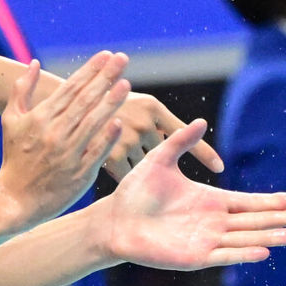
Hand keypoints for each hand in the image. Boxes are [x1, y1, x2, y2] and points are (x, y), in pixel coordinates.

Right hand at [0, 51, 129, 229]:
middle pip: (84, 100)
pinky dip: (107, 137)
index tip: (106, 55)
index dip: (89, 70)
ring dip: (110, 102)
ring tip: (126, 84)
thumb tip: (34, 63)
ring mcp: (67, 153)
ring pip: (92, 122)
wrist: (14, 199)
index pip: (70, 88)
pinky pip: (96, 152)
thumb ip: (22, 90)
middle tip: (122, 59)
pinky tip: (119, 122)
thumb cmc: (14, 157)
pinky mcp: (78, 173)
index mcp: (40, 117)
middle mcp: (54, 132)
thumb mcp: (11, 120)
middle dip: (104, 77)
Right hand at [103, 91, 223, 181]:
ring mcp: (126, 138)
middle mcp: (143, 121)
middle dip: (160, 165)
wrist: (63, 103)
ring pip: (145, 167)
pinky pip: (128, 176)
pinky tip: (121, 181)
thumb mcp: (133, 106)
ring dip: (140, 173)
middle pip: (161, 153)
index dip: (204, 152)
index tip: (221, 167)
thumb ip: (156, 123)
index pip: (184, 133)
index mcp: (152, 107)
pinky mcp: (111, 155)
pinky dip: (125, 179)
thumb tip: (184, 140)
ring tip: (135, 179)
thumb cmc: (103, 106)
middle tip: (160, 176)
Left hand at [104, 120, 285, 268]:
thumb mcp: (160, 160)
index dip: (270, 201)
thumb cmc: (136, 192)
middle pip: (253, 221)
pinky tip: (263, 250)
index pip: (247, 202)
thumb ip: (180, 141)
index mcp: (209, 201)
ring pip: (244, 239)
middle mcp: (212, 222)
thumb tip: (201, 120)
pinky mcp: (194, 257)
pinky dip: (243, 253)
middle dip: (280, 219)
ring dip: (269, 237)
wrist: (114, 220)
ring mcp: (205, 241)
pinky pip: (224, 255)